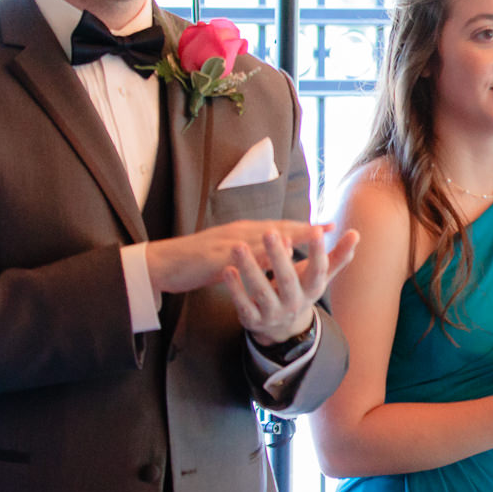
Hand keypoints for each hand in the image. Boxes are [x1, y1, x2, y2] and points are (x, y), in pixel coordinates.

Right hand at [147, 219, 338, 293]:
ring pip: (260, 237)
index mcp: (243, 232)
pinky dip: (255, 254)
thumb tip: (278, 253)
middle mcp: (238, 232)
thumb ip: (254, 253)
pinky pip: (237, 255)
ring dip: (285, 236)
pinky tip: (269, 256)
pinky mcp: (212, 257)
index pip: (279, 227)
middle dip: (303, 228)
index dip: (304, 228)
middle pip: (276, 228)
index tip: (329, 227)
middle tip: (327, 228)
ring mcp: (225, 243)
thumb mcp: (231, 255)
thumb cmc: (197, 261)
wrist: (163, 264)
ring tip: (308, 236)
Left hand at [219, 222, 359, 346]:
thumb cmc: (300, 290)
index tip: (316, 230)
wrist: (281, 326)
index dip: (318, 251)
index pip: (319, 270)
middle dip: (278, 256)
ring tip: (238, 247)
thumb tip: (356, 233)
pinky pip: (243, 305)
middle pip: (287, 280)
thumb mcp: (319, 277)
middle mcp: (294, 303)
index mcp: (312, 289)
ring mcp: (273, 313)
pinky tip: (228, 270)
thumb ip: (337, 255)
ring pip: (262, 292)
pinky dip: (235, 289)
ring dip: (250, 269)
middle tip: (270, 232)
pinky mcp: (253, 320)